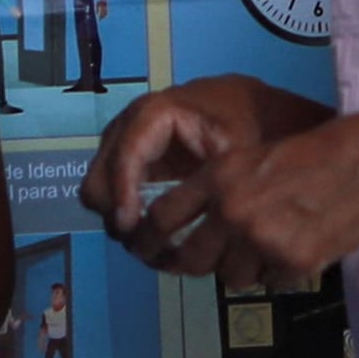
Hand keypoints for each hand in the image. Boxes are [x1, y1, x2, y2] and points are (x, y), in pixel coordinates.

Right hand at [79, 81, 272, 233]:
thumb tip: (175, 224)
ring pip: (101, 192)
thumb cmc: (251, 125)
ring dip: (122, 221)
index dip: (123, 196)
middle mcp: (131, 124)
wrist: (260, 109)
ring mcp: (128, 143)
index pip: (123, 158)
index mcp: (155, 113)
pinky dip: (130, 217)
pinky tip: (158, 237)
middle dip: (118, 215)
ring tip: (156, 247)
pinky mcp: (134, 161)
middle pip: (98, 180)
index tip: (134, 229)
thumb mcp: (236, 153)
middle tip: (149, 247)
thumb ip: (206, 186)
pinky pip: (116, 195)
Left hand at [114, 109, 358, 287]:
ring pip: (229, 277)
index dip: (150, 240)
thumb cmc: (318, 155)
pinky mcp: (291, 264)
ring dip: (240, 269)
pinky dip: (276, 275)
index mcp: (220, 176)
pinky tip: (295, 249)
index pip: (162, 218)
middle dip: (188, 265)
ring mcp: (261, 240)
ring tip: (264, 248)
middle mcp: (233, 209)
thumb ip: (223, 191)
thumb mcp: (255, 157)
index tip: (149, 250)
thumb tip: (196, 230)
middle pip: (188, 258)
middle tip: (193, 263)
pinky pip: (268, 284)